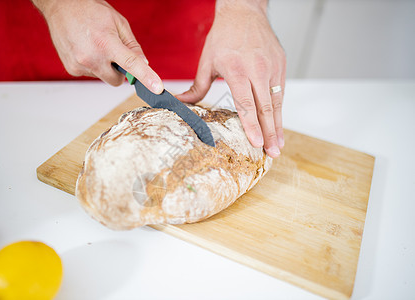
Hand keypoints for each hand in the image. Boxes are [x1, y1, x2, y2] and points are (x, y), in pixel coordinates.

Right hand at [34, 0, 163, 93]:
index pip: (131, 65)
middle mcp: (91, 57)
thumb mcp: (118, 23)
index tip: (156, 88)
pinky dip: (92, 65)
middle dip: (119, 72)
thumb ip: (132, 46)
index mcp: (106, 44)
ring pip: (103, 77)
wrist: (61, 6)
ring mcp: (80, 65)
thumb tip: (143, 63)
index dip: (146, 77)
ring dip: (104, 67)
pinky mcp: (72, 69)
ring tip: (95, 46)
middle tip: (114, 55)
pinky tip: (85, 49)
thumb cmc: (90, 10)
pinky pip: (90, 74)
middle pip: (116, 81)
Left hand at [177, 0, 285, 157]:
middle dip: (269, 133)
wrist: (244, 11)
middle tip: (272, 153)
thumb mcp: (207, 61)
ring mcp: (272, 67)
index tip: (256, 143)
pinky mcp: (281, 65)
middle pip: (265, 108)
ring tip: (278, 145)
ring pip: (277, 103)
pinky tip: (277, 126)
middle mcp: (258, 69)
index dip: (252, 125)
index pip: (246, 104)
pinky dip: (279, 111)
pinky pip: (280, 93)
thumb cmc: (224, 36)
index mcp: (237, 69)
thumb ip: (198, 87)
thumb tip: (182, 103)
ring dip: (278, 126)